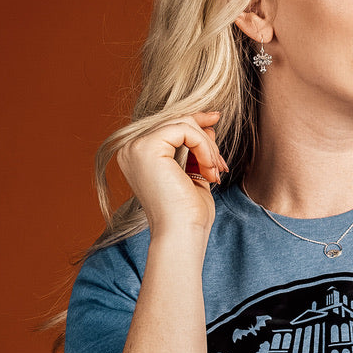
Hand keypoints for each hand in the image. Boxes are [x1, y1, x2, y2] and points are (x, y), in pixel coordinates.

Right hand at [116, 111, 227, 240]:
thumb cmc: (188, 211)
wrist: (181, 233)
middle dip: (206, 139)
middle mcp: (130, 148)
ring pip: (184, 124)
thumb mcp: (193, 170)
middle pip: (177, 121)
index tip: (216, 120)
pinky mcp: (147, 147)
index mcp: (137, 154)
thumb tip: (208, 122)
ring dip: (208, 147)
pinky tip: (208, 171)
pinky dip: (204, 148)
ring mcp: (136, 147)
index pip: (169, 126)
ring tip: (215, 172)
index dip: (196, 123)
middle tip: (221, 165)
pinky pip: (185, 130)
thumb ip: (196, 146)